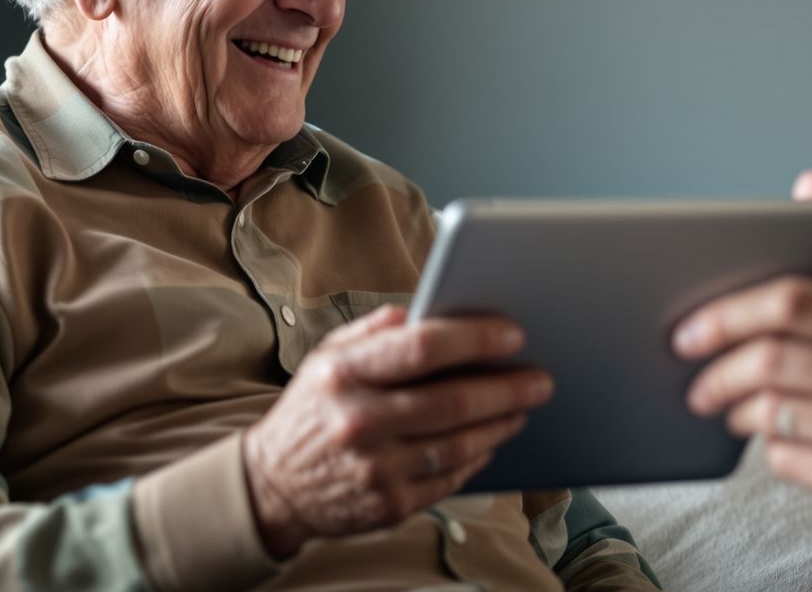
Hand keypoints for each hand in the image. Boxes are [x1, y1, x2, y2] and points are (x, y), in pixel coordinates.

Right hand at [241, 306, 551, 558]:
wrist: (272, 485)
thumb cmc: (312, 410)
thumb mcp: (327, 356)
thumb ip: (377, 329)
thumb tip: (432, 307)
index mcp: (344, 374)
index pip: (422, 347)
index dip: (474, 338)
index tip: (512, 334)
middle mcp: (360, 421)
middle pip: (453, 400)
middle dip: (507, 386)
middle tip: (539, 377)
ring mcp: (376, 468)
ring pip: (460, 443)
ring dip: (502, 422)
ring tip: (522, 405)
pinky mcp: (390, 504)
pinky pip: (451, 477)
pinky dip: (479, 455)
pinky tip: (492, 438)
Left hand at [674, 170, 811, 569]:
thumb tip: (809, 183)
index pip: (788, 301)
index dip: (726, 313)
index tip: (689, 329)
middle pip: (763, 359)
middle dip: (714, 371)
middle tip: (694, 380)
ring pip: (762, 411)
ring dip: (733, 411)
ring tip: (729, 409)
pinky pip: (780, 457)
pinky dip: (768, 449)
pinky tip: (781, 442)